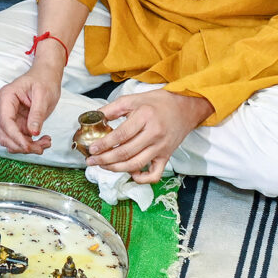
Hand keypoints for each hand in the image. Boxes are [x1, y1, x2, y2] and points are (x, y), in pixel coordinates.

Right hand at [0, 57, 66, 154]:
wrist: (46, 75)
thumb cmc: (44, 80)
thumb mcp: (43, 95)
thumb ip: (37, 113)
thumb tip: (33, 132)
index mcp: (7, 97)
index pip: (5, 122)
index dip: (15, 137)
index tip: (28, 146)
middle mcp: (4, 108)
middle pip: (5, 134)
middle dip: (21, 145)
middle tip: (40, 148)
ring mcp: (10, 117)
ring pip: (10, 140)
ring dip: (25, 147)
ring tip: (45, 143)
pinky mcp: (18, 123)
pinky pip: (19, 139)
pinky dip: (30, 144)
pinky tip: (43, 141)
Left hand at [87, 89, 210, 182]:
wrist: (184, 108)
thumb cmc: (158, 103)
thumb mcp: (134, 99)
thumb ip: (113, 108)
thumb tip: (95, 117)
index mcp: (144, 116)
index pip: (120, 135)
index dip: (104, 144)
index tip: (92, 149)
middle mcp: (154, 134)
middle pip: (126, 152)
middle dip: (105, 159)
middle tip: (92, 161)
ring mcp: (161, 147)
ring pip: (136, 164)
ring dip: (117, 168)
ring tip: (104, 166)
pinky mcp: (166, 156)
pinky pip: (154, 174)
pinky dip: (141, 179)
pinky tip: (130, 174)